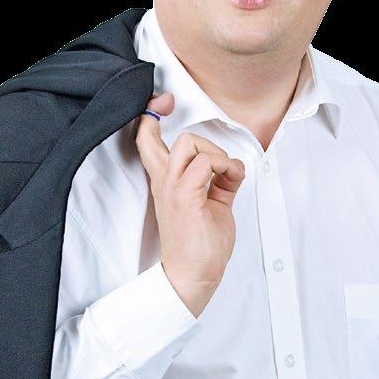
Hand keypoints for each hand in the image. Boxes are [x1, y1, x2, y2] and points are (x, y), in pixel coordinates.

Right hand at [135, 92, 246, 316]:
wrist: (193, 276)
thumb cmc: (199, 246)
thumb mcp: (212, 204)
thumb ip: (219, 182)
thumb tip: (232, 166)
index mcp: (166, 182)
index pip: (146, 139)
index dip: (151, 114)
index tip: (163, 102)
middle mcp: (165, 183)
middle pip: (174, 137)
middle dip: (205, 140)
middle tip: (221, 164)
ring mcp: (173, 189)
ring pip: (190, 143)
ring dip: (216, 155)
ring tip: (225, 176)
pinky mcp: (185, 198)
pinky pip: (205, 164)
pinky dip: (224, 167)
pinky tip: (230, 182)